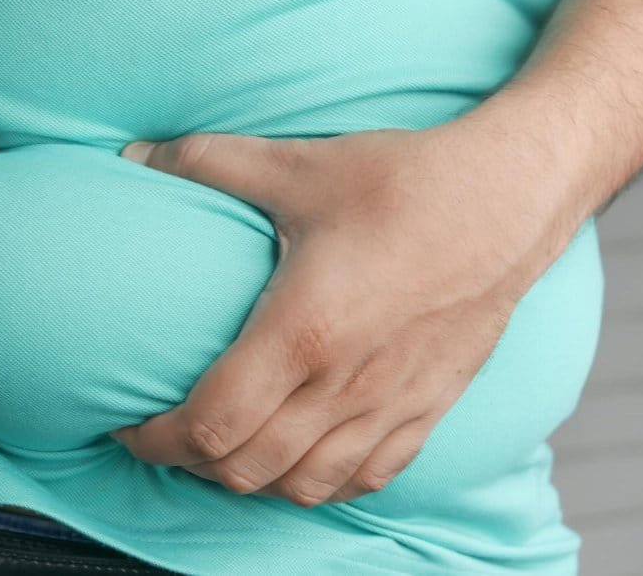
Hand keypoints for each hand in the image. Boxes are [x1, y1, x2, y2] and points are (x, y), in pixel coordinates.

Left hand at [109, 122, 578, 505]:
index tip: (130, 425)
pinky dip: (319, 483)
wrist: (512, 197)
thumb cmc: (404, 182)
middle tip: (167, 435)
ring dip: (250, 480)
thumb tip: (133, 156)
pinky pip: (365, 479)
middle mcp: (345, 385)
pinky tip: (299, 457)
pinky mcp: (428, 409)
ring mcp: (391, 405)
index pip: (211, 424)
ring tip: (224, 449)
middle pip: (246, 470)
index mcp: (303, 332)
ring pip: (302, 486)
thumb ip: (205, 162)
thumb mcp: (296, 165)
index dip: (157, 439)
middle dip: (190, 464)